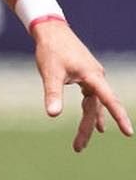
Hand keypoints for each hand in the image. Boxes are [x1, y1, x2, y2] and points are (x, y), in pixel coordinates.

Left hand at [32, 20, 132, 151]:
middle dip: (87, 128)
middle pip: (96, 107)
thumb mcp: (50, 74)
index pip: (109, 100)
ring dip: (88, 121)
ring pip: (93, 104)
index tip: (128, 133)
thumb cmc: (50, 51)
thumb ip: (52, 94)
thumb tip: (53, 115)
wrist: (51, 31)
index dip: (119, 117)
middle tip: (77, 148)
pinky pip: (92, 98)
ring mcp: (92, 76)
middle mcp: (96, 77)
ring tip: (81, 143)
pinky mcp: (86, 75)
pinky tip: (95, 123)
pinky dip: (91, 111)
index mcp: (92, 76)